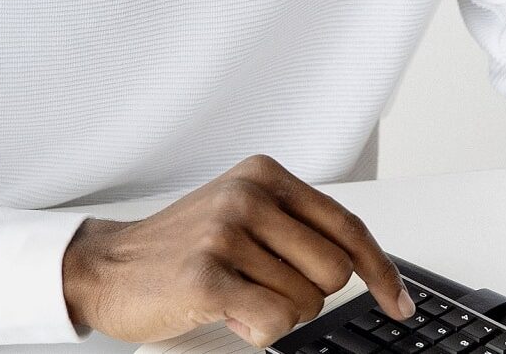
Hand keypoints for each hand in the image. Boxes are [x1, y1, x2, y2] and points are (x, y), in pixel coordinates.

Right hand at [61, 154, 414, 347]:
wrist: (106, 266)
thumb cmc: (181, 248)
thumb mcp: (242, 214)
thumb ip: (295, 226)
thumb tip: (361, 262)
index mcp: (265, 176)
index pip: (347, 226)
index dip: (381, 270)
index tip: (399, 302)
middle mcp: (249, 196)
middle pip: (334, 270)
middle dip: (309, 295)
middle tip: (265, 290)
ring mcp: (226, 233)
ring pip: (305, 302)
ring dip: (276, 314)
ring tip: (236, 297)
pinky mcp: (206, 276)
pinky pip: (274, 322)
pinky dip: (258, 330)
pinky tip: (227, 313)